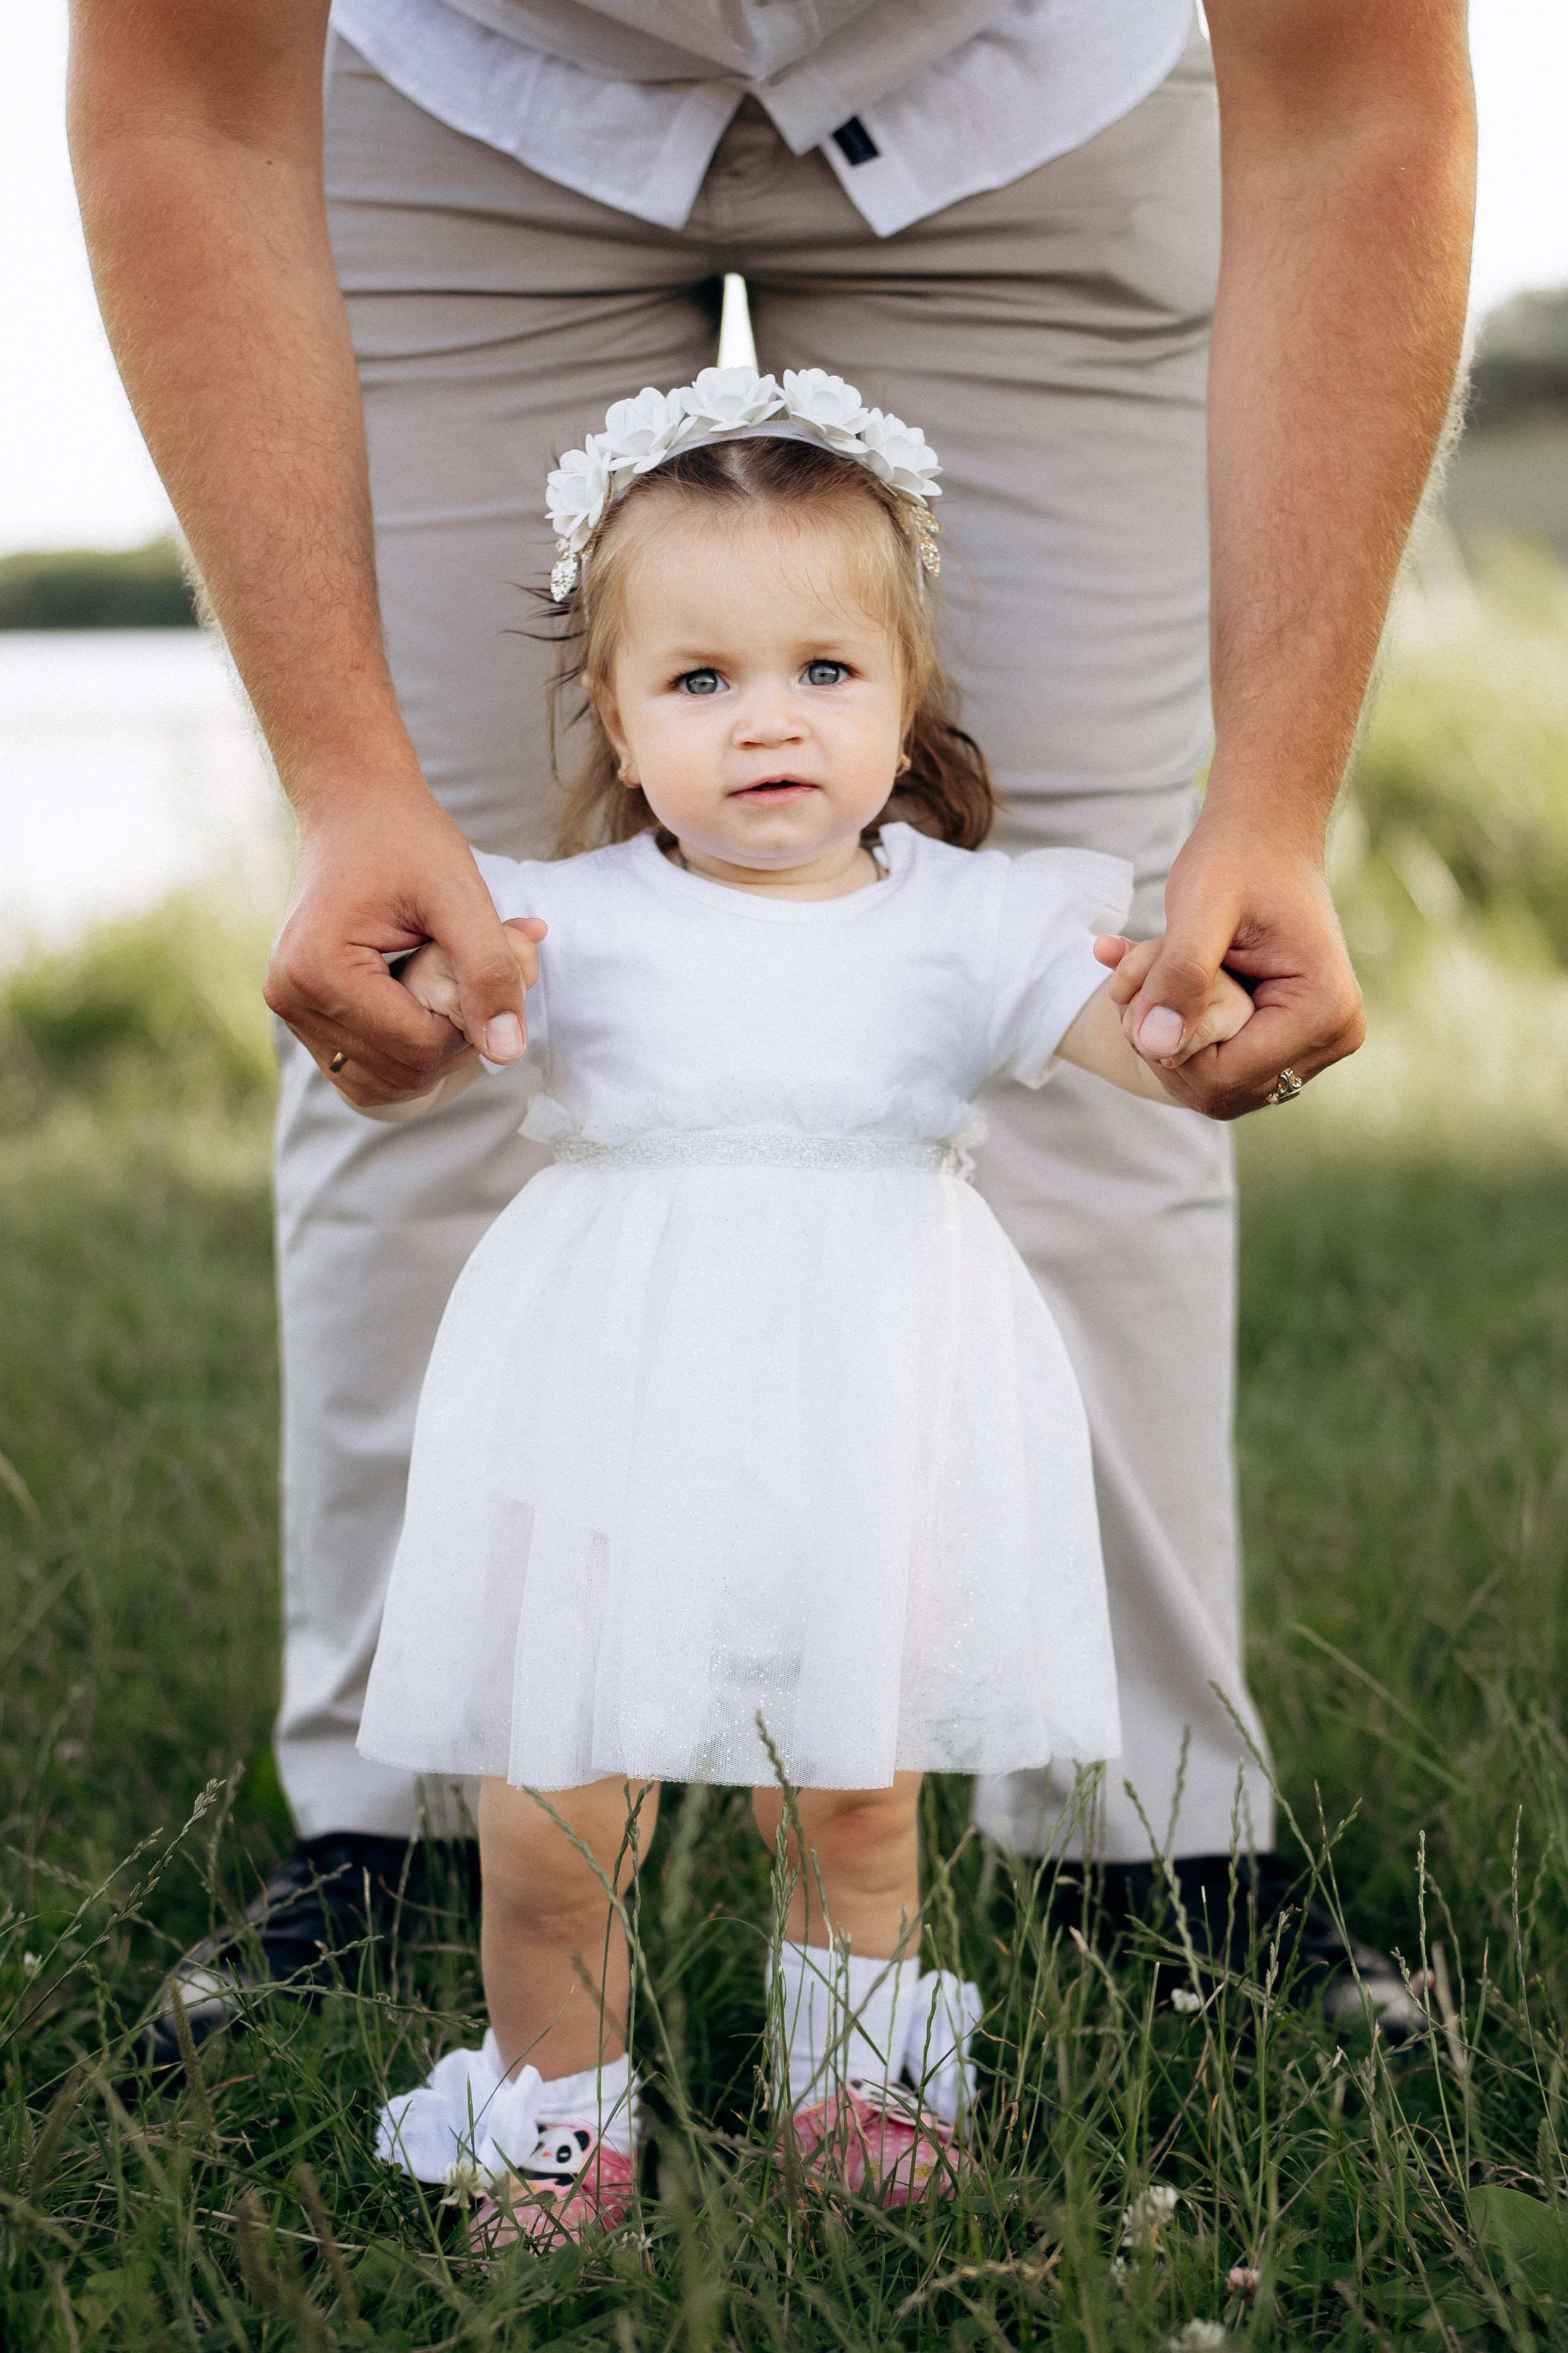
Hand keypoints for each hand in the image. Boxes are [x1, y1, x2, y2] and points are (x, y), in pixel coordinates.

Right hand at [264, 783, 534, 1106]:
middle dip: (458, 1033)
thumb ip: (488, 970)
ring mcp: (294, 1010)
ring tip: (449, 979)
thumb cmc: (404, 838)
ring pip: (388, 1081)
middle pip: (404, 1070)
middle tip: (475, 967)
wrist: (353, 805)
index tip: (489, 967)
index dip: (472, 1022)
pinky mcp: (306, 1012)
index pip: (419, 1046)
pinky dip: (413, 1045)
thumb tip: (508, 1052)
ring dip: (437, 1045)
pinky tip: (430, 996)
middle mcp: (293, 998)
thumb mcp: (459, 895)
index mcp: (319, 970)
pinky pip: (370, 1066)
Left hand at [1106, 808, 1365, 1117]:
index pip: (1223, 1077)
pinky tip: (1158, 985)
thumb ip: (1179, 974)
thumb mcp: (1200, 907)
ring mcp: (1314, 1047)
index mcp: (1324, 1011)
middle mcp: (1332, 1039)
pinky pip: (1219, 1066)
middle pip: (1218, 1092)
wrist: (1265, 836)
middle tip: (1138, 978)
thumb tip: (1154, 1047)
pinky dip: (1177, 1033)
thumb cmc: (1235, 858)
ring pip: (1213, 1086)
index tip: (1141, 988)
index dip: (1165, 1046)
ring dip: (1166, 1038)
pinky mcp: (1288, 1043)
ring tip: (1153, 973)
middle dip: (1163, 1044)